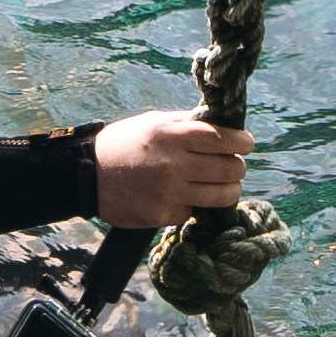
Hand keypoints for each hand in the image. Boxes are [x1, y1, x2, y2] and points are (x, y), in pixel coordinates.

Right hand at [90, 111, 248, 231]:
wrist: (88, 176)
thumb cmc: (125, 143)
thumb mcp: (154, 122)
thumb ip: (187, 123)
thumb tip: (223, 123)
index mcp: (171, 135)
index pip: (222, 139)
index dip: (242, 142)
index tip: (247, 143)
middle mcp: (173, 164)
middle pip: (229, 169)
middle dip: (238, 167)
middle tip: (234, 165)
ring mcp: (170, 192)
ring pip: (222, 195)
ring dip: (229, 189)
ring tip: (225, 185)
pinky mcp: (165, 215)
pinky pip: (197, 210)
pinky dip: (199, 204)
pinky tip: (191, 195)